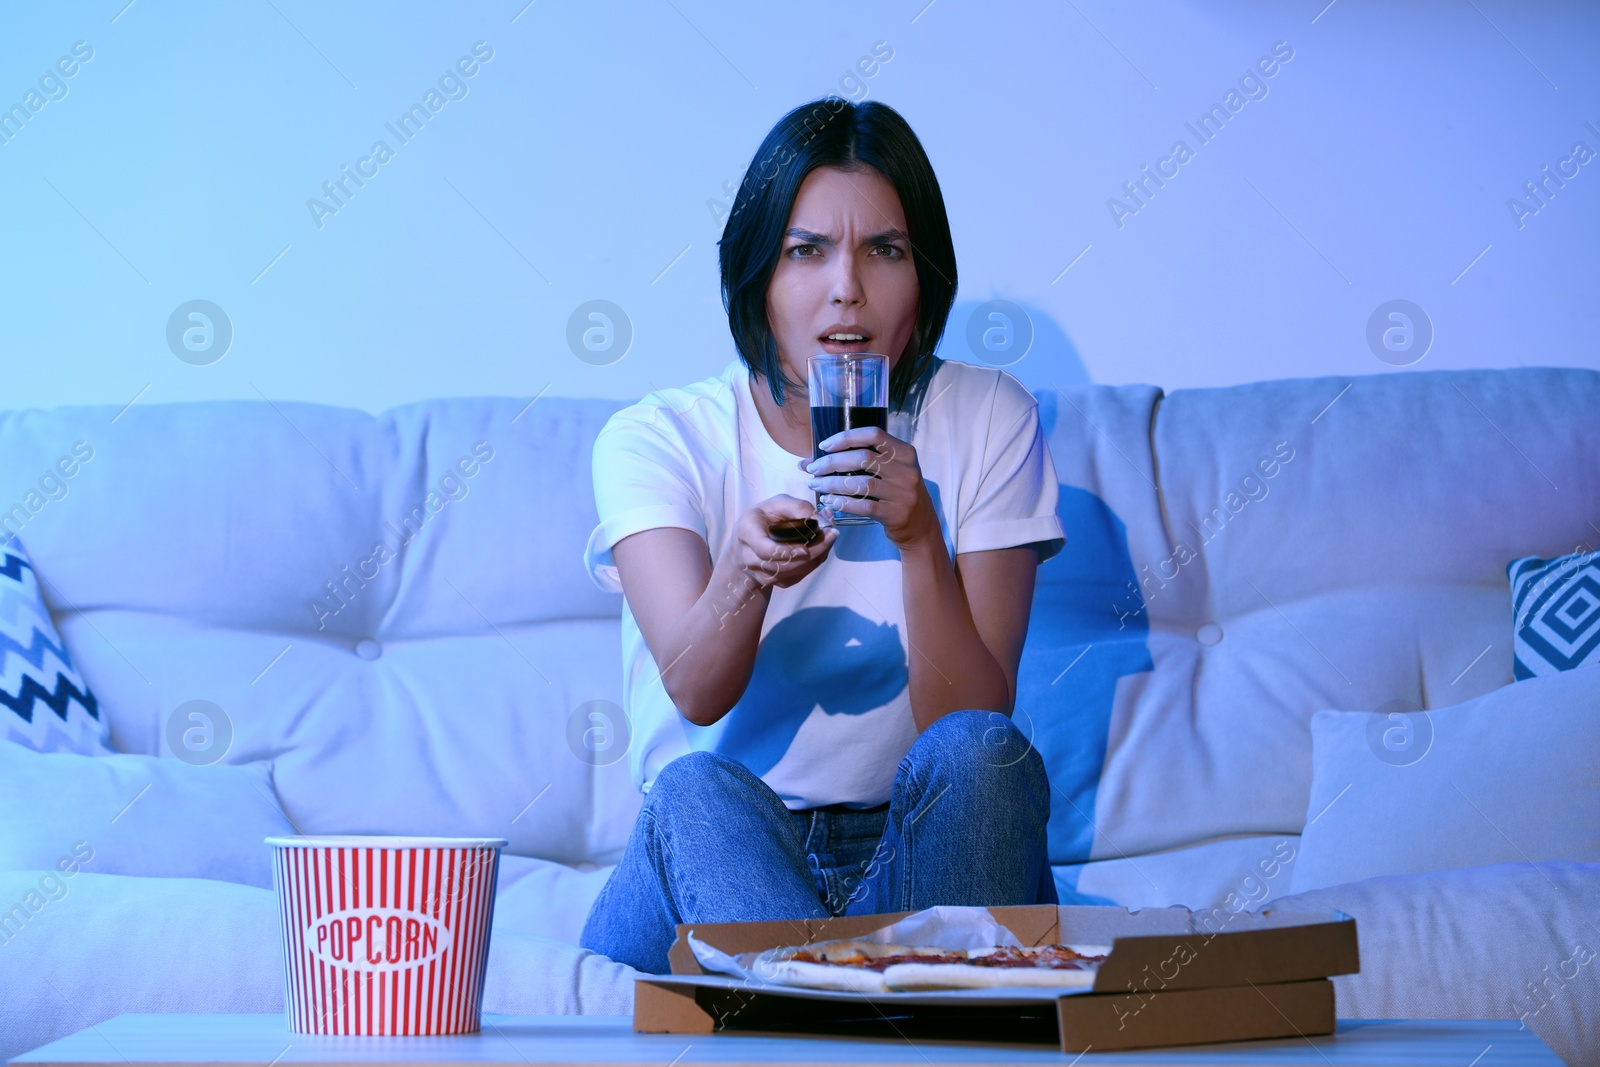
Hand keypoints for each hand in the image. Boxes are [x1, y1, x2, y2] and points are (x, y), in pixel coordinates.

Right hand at [724, 495, 836, 595]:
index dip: (785, 552)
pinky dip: (814, 561)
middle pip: (785, 565)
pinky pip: (800, 574)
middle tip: (832, 533)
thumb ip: (798, 507)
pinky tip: (822, 547)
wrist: (750, 542)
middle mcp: (751, 558)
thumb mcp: (777, 504)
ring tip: (830, 536)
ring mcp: (763, 574)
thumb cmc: (765, 518)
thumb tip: (822, 518)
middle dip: (813, 551)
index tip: (805, 549)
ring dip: (817, 555)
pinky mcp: (777, 582)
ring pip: (795, 571)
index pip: (765, 550)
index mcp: (747, 533)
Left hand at [804, 427, 939, 547]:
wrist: (921, 527)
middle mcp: (906, 470)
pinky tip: (829, 501)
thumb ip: (862, 462)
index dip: (847, 437)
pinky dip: (843, 503)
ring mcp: (902, 493)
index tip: (825, 446)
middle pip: (863, 458)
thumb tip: (813, 459)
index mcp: (905, 453)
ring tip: (815, 485)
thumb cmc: (898, 494)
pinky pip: (864, 506)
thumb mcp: (892, 472)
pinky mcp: (895, 514)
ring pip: (861, 483)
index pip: (874, 435)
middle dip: (832, 462)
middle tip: (813, 469)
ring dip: (832, 483)